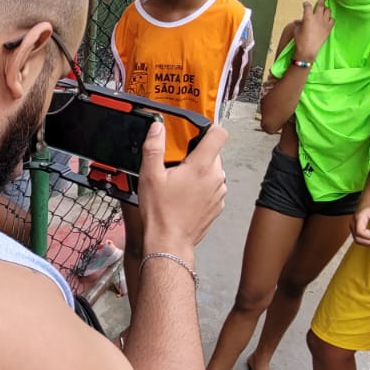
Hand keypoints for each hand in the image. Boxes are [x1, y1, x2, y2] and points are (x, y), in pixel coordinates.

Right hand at [137, 120, 227, 255]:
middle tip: (178, 163)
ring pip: (214, 171)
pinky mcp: (217, 205)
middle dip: (198, 154)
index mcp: (201, 166)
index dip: (210, 127)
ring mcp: (219, 193)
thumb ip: (154, 147)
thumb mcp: (150, 175)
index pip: (219, 134)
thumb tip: (157, 127)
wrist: (169, 242)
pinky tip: (186, 196)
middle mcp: (215, 178)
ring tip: (180, 182)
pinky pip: (214, 188)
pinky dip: (203, 188)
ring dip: (201, 171)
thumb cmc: (161, 213)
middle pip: (214, 153)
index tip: (199, 131)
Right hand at [291, 0, 333, 62]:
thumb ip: (298, 23)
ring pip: (328, 11)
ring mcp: (324, 23)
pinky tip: (327, 20)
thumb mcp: (296, 30)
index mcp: (308, 17)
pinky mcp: (328, 29)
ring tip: (324, 10)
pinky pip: (332, 20)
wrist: (308, 51)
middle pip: (321, 4)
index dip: (306, 4)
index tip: (305, 4)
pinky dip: (330, 18)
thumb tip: (299, 21)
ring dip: (325, 9)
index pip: (307, 6)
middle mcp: (317, 18)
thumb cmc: (300, 40)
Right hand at [352, 201, 369, 246]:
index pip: (360, 232)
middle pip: (358, 239)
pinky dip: (366, 241)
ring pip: (357, 241)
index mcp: (358, 218)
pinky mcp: (354, 230)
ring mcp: (352, 228)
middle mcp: (353, 224)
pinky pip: (359, 239)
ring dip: (367, 243)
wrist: (366, 203)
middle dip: (369, 242)